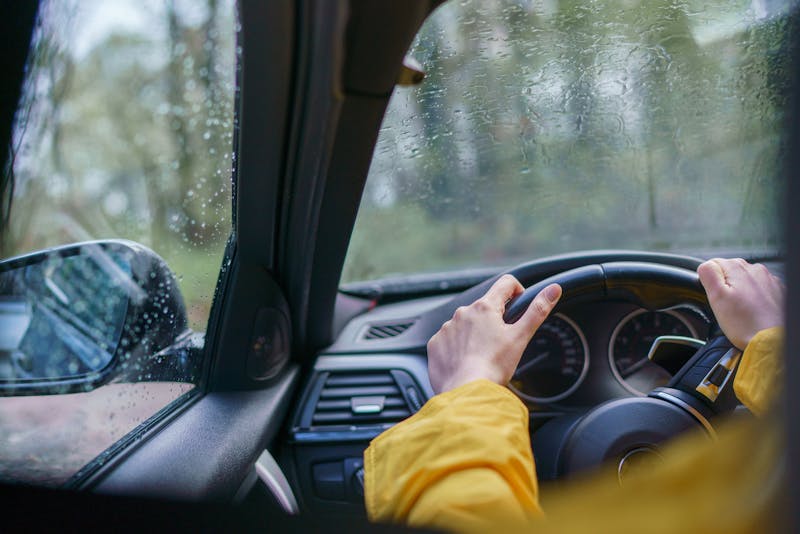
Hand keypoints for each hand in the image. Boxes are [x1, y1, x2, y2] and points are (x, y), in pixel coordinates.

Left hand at [427, 274, 561, 393]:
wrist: (466, 391)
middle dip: (494, 320)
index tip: (519, 306)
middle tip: (502, 343)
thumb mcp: (521, 337)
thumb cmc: (494, 366)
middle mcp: (462, 312)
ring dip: (474, 334)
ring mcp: (447, 328)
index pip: (505, 284)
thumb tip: (554, 289)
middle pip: (484, 308)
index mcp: (485, 307)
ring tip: (483, 356)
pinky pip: (449, 340)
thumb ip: (538, 310)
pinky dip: (457, 348)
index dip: (517, 292)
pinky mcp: (435, 344)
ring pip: (465, 324)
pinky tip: (466, 362)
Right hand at [697, 258, 783, 349]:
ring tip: (742, 311)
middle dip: (726, 288)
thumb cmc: (745, 323)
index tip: (717, 297)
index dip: (710, 283)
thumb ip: (708, 274)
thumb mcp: (716, 296)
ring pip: (744, 282)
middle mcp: (755, 269)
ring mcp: (769, 280)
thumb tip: (705, 265)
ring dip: (740, 293)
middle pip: (729, 273)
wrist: (771, 341)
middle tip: (728, 307)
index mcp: (737, 267)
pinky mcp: (778, 291)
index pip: (712, 265)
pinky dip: (754, 299)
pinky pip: (759, 291)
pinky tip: (754, 312)